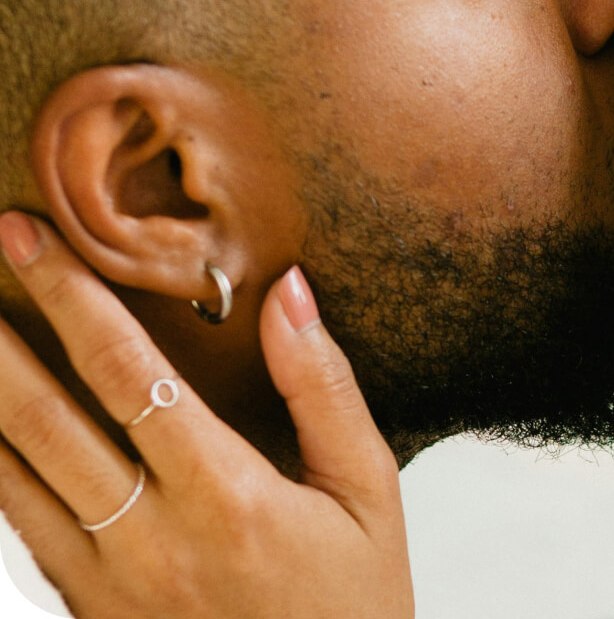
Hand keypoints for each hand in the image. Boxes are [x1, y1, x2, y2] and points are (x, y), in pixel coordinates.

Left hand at [0, 213, 413, 617]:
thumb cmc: (354, 603)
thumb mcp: (370, 491)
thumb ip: (324, 389)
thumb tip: (288, 294)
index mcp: (227, 498)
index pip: (126, 375)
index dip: (71, 299)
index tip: (33, 239)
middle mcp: (151, 543)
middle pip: (45, 422)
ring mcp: (108, 589)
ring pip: (11, 482)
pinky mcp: (90, 617)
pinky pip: (24, 536)